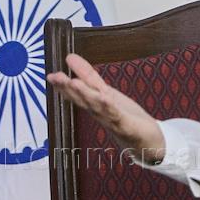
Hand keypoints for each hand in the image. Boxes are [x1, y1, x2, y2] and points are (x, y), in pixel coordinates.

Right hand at [46, 53, 165, 161]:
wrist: (149, 143)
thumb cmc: (125, 118)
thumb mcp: (106, 93)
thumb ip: (88, 77)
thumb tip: (69, 57)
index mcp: (95, 105)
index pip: (77, 94)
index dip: (63, 86)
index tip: (50, 76)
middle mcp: (101, 115)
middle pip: (83, 100)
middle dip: (69, 89)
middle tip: (55, 77)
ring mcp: (114, 122)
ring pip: (97, 108)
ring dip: (86, 96)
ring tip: (73, 83)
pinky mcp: (129, 127)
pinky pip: (118, 116)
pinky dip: (110, 108)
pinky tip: (105, 97)